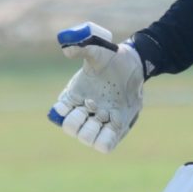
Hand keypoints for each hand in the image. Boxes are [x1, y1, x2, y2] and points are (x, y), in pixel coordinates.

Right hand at [49, 23, 147, 151]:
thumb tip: (66, 48)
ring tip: (105, 113)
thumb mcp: (96, 49)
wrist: (134, 65)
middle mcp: (83, 112)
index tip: (77, 99)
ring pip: (86, 139)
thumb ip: (81, 46)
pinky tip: (113, 121)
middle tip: (93, 103)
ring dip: (94, 128)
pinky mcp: (116, 129)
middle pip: (70, 129)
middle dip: (79, 119)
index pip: (58, 114)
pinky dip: (105, 139)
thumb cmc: (111, 58)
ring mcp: (99, 122)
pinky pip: (105, 145)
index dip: (63, 111)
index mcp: (72, 97)